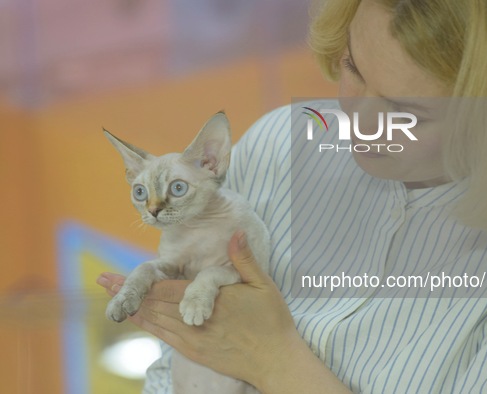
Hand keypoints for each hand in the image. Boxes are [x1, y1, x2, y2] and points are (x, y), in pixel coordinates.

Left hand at [96, 231, 302, 388]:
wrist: (275, 361)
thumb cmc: (272, 321)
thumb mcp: (264, 285)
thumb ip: (245, 259)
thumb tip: (236, 232)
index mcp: (211, 301)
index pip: (167, 291)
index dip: (139, 284)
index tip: (116, 277)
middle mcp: (196, 322)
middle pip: (154, 306)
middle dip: (128, 294)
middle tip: (104, 283)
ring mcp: (194, 340)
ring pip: (156, 322)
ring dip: (133, 309)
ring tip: (113, 299)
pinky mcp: (196, 352)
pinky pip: (165, 337)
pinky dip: (148, 326)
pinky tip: (138, 319)